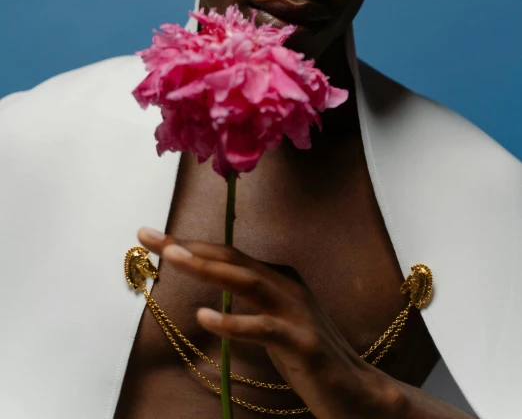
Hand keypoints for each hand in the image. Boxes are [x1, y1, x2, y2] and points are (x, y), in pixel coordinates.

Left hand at [137, 227, 401, 418]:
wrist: (356, 390)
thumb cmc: (307, 356)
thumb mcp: (273, 321)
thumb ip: (248, 302)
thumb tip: (212, 291)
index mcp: (278, 278)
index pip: (228, 255)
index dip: (191, 244)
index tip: (154, 237)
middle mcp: (287, 286)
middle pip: (232, 260)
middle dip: (189, 246)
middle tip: (151, 237)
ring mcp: (296, 312)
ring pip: (247, 282)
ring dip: (208, 269)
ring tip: (174, 259)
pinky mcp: (303, 342)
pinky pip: (263, 328)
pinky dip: (233, 321)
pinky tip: (204, 317)